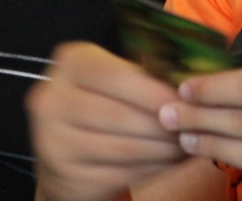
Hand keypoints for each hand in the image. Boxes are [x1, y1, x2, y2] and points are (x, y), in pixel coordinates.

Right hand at [27, 42, 190, 200]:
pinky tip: (166, 162)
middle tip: (190, 129)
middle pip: (119, 115)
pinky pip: (118, 175)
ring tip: (184, 146)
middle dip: (162, 125)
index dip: (153, 92)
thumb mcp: (113, 76)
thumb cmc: (100, 101)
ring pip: (122, 149)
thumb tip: (187, 93)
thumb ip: (142, 78)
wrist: (62, 147)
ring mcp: (53, 142)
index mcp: (69, 63)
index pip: (115, 76)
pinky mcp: (65, 176)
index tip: (184, 103)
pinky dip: (150, 169)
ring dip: (161, 150)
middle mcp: (51, 100)